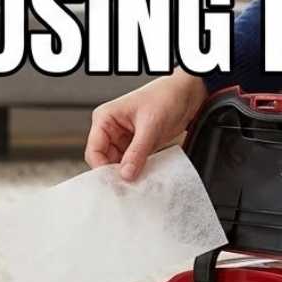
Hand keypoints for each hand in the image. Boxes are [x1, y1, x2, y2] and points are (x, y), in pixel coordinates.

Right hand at [85, 74, 208, 180]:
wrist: (187, 94)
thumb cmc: (166, 96)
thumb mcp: (150, 125)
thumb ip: (137, 152)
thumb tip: (126, 174)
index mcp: (105, 118)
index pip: (94, 150)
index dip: (102, 168)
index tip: (116, 183)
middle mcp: (111, 129)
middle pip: (104, 160)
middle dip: (115, 174)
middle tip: (128, 188)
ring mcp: (124, 138)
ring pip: (118, 165)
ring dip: (127, 174)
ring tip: (139, 182)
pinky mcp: (137, 146)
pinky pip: (132, 163)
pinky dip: (137, 171)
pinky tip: (145, 177)